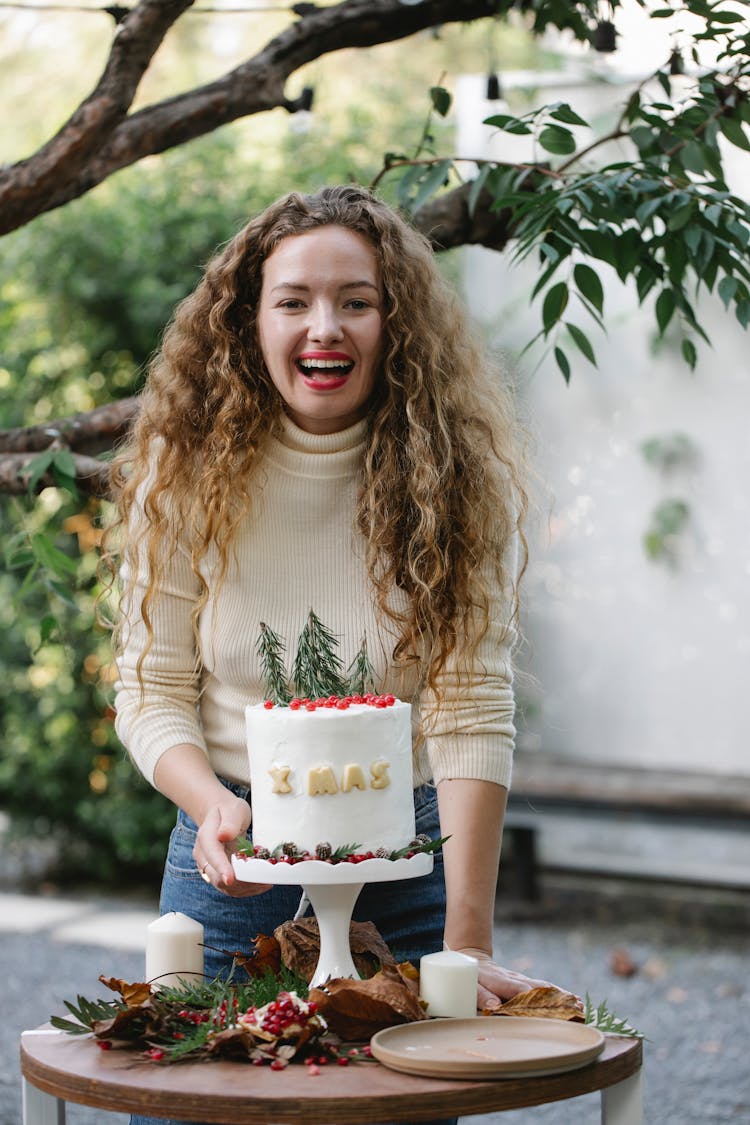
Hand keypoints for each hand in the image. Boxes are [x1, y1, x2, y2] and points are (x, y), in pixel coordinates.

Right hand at [192, 794, 270, 897]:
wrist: (221, 814)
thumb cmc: (229, 810)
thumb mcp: (232, 809)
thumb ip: (229, 822)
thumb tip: (224, 835)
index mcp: (205, 839)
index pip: (212, 856)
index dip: (222, 869)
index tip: (231, 879)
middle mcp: (204, 857)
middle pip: (217, 878)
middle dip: (240, 883)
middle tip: (263, 882)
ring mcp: (210, 867)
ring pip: (224, 887)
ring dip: (245, 888)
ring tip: (266, 883)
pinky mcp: (219, 874)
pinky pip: (231, 888)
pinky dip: (246, 888)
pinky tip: (261, 884)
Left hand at [452, 947, 580, 1012]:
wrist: (473, 960)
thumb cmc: (471, 979)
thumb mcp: (471, 987)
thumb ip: (481, 997)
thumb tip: (495, 1008)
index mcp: (504, 981)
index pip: (524, 992)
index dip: (539, 1002)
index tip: (554, 1012)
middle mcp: (517, 979)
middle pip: (541, 989)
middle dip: (559, 1000)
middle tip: (578, 1010)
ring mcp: (523, 980)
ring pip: (546, 987)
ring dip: (564, 997)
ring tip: (582, 1007)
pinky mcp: (526, 983)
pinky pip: (545, 988)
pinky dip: (561, 994)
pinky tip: (574, 1000)